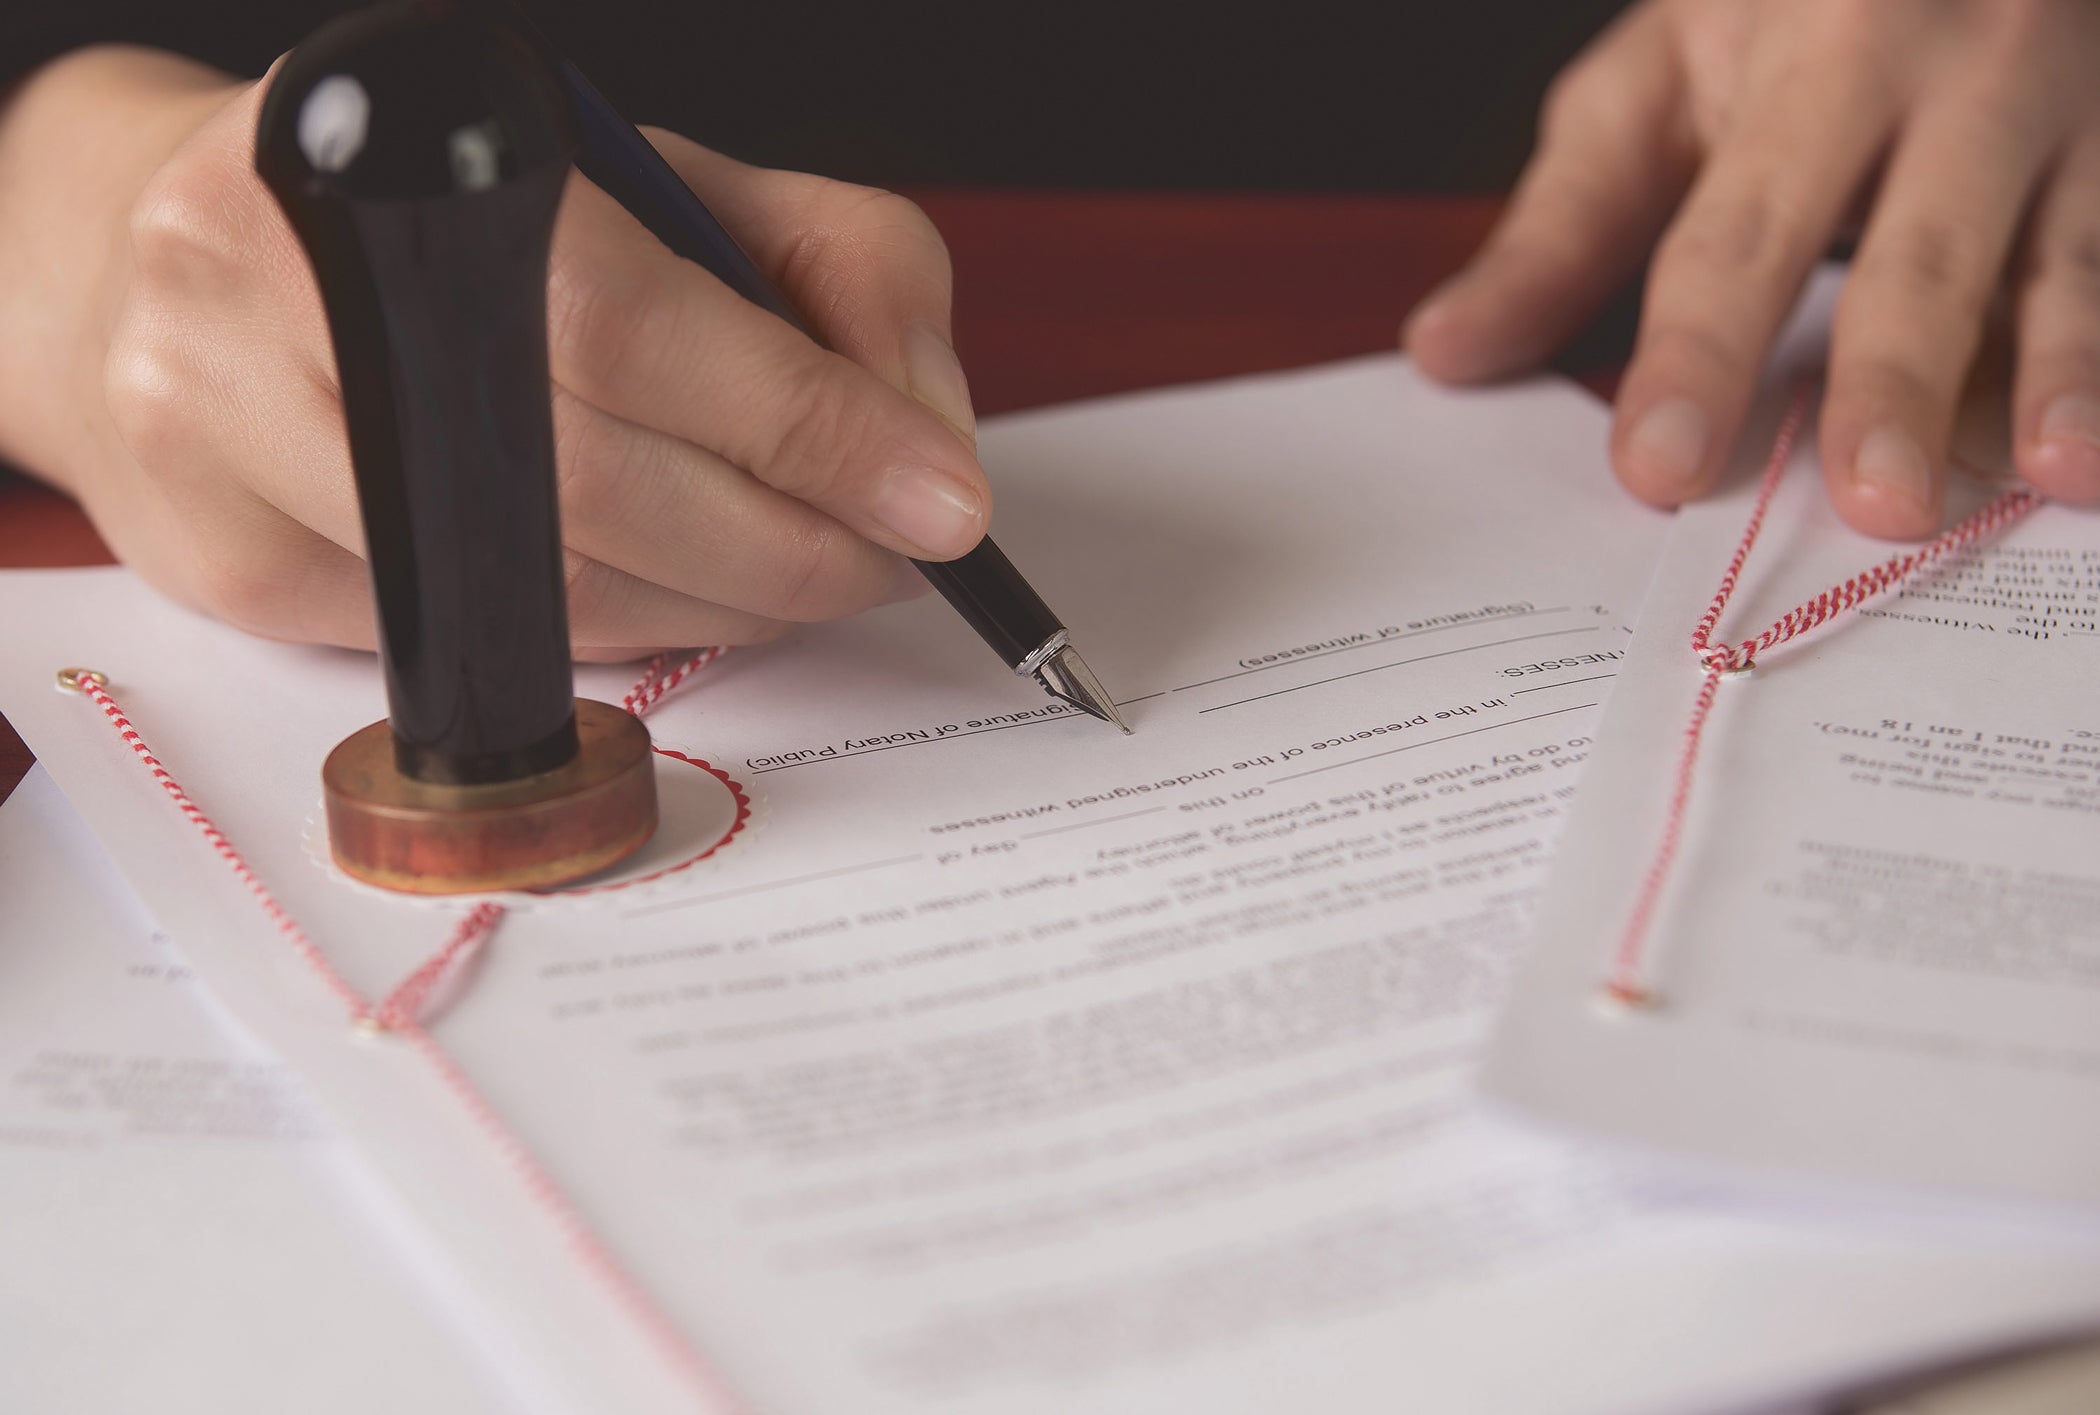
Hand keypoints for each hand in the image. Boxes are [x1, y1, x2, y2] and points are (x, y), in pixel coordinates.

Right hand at [0, 46, 985, 655]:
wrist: (185, 249)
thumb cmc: (460, 218)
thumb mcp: (668, 185)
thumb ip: (836, 271)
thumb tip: (926, 440)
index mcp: (403, 146)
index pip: (633, 323)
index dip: (805, 427)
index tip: (938, 505)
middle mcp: (273, 277)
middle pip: (591, 489)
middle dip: (786, 549)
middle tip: (885, 558)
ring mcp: (224, 428)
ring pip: (537, 593)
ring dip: (715, 606)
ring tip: (794, 569)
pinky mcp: (220, 558)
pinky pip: (473, 643)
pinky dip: (607, 633)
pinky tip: (659, 584)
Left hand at [1403, 0, 2099, 537]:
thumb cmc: (1784, 13)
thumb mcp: (1656, 88)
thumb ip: (1563, 229)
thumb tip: (1445, 354)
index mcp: (1815, 52)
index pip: (1738, 234)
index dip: (1699, 356)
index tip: (1658, 468)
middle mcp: (1957, 69)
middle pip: (1918, 252)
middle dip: (1894, 382)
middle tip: (1874, 507)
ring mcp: (2068, 111)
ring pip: (2062, 258)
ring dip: (2054, 372)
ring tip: (2043, 476)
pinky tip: (2095, 455)